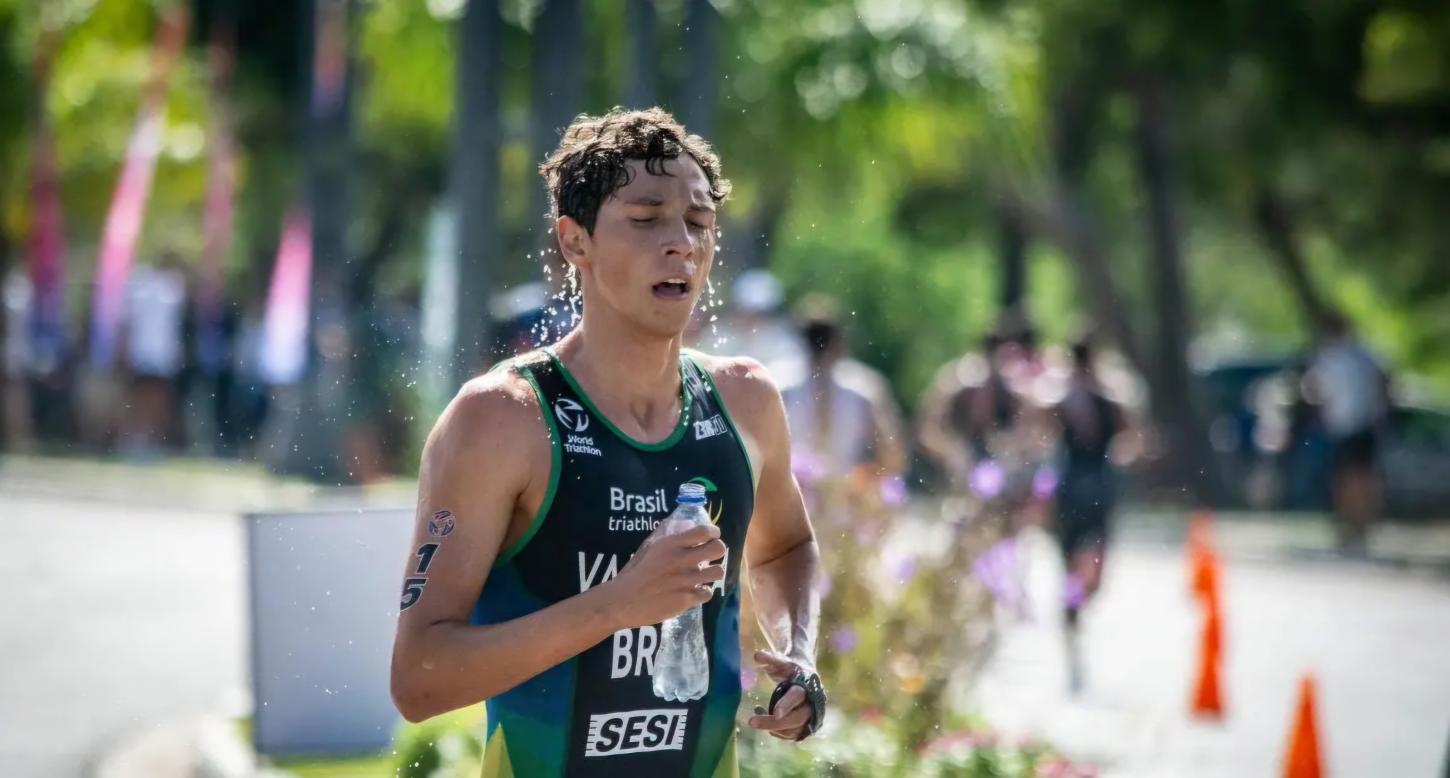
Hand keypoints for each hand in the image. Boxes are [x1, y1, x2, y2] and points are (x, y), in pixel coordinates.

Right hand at [601, 523, 725, 628]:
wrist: (623, 601)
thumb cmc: (634, 572)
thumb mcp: (650, 548)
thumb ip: (669, 538)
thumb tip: (689, 526)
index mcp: (671, 544)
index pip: (704, 530)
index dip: (713, 533)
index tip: (711, 537)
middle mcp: (682, 560)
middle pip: (719, 548)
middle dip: (717, 551)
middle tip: (709, 557)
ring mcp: (686, 580)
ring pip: (718, 572)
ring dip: (711, 573)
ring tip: (702, 576)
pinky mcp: (687, 599)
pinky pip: (708, 593)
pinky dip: (702, 593)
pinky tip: (693, 592)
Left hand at [747, 650, 815, 740]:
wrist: (808, 678)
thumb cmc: (793, 669)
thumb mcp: (783, 662)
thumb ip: (771, 660)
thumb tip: (756, 656)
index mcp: (807, 686)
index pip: (797, 696)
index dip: (787, 705)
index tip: (775, 713)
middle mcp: (811, 704)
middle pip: (795, 718)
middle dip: (772, 722)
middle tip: (751, 722)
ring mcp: (810, 717)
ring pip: (793, 730)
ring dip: (772, 727)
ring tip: (755, 718)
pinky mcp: (806, 727)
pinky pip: (791, 734)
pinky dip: (776, 731)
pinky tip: (765, 720)